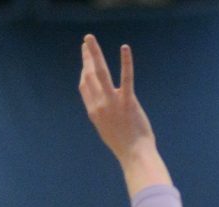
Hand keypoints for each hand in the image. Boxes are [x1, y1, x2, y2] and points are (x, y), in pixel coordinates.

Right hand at [79, 34, 155, 164]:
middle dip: (87, 57)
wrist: (134, 155)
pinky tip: (124, 48)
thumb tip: (103, 106)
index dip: (84, 71)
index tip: (87, 61)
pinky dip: (126, 62)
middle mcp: (99, 104)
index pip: (84, 86)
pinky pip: (126, 78)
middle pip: (89, 75)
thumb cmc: (124, 145)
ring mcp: (112, 102)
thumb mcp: (106, 129)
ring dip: (94, 53)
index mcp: (93, 111)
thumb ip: (102, 115)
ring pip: (100, 73)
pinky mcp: (128, 102)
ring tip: (89, 39)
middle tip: (87, 42)